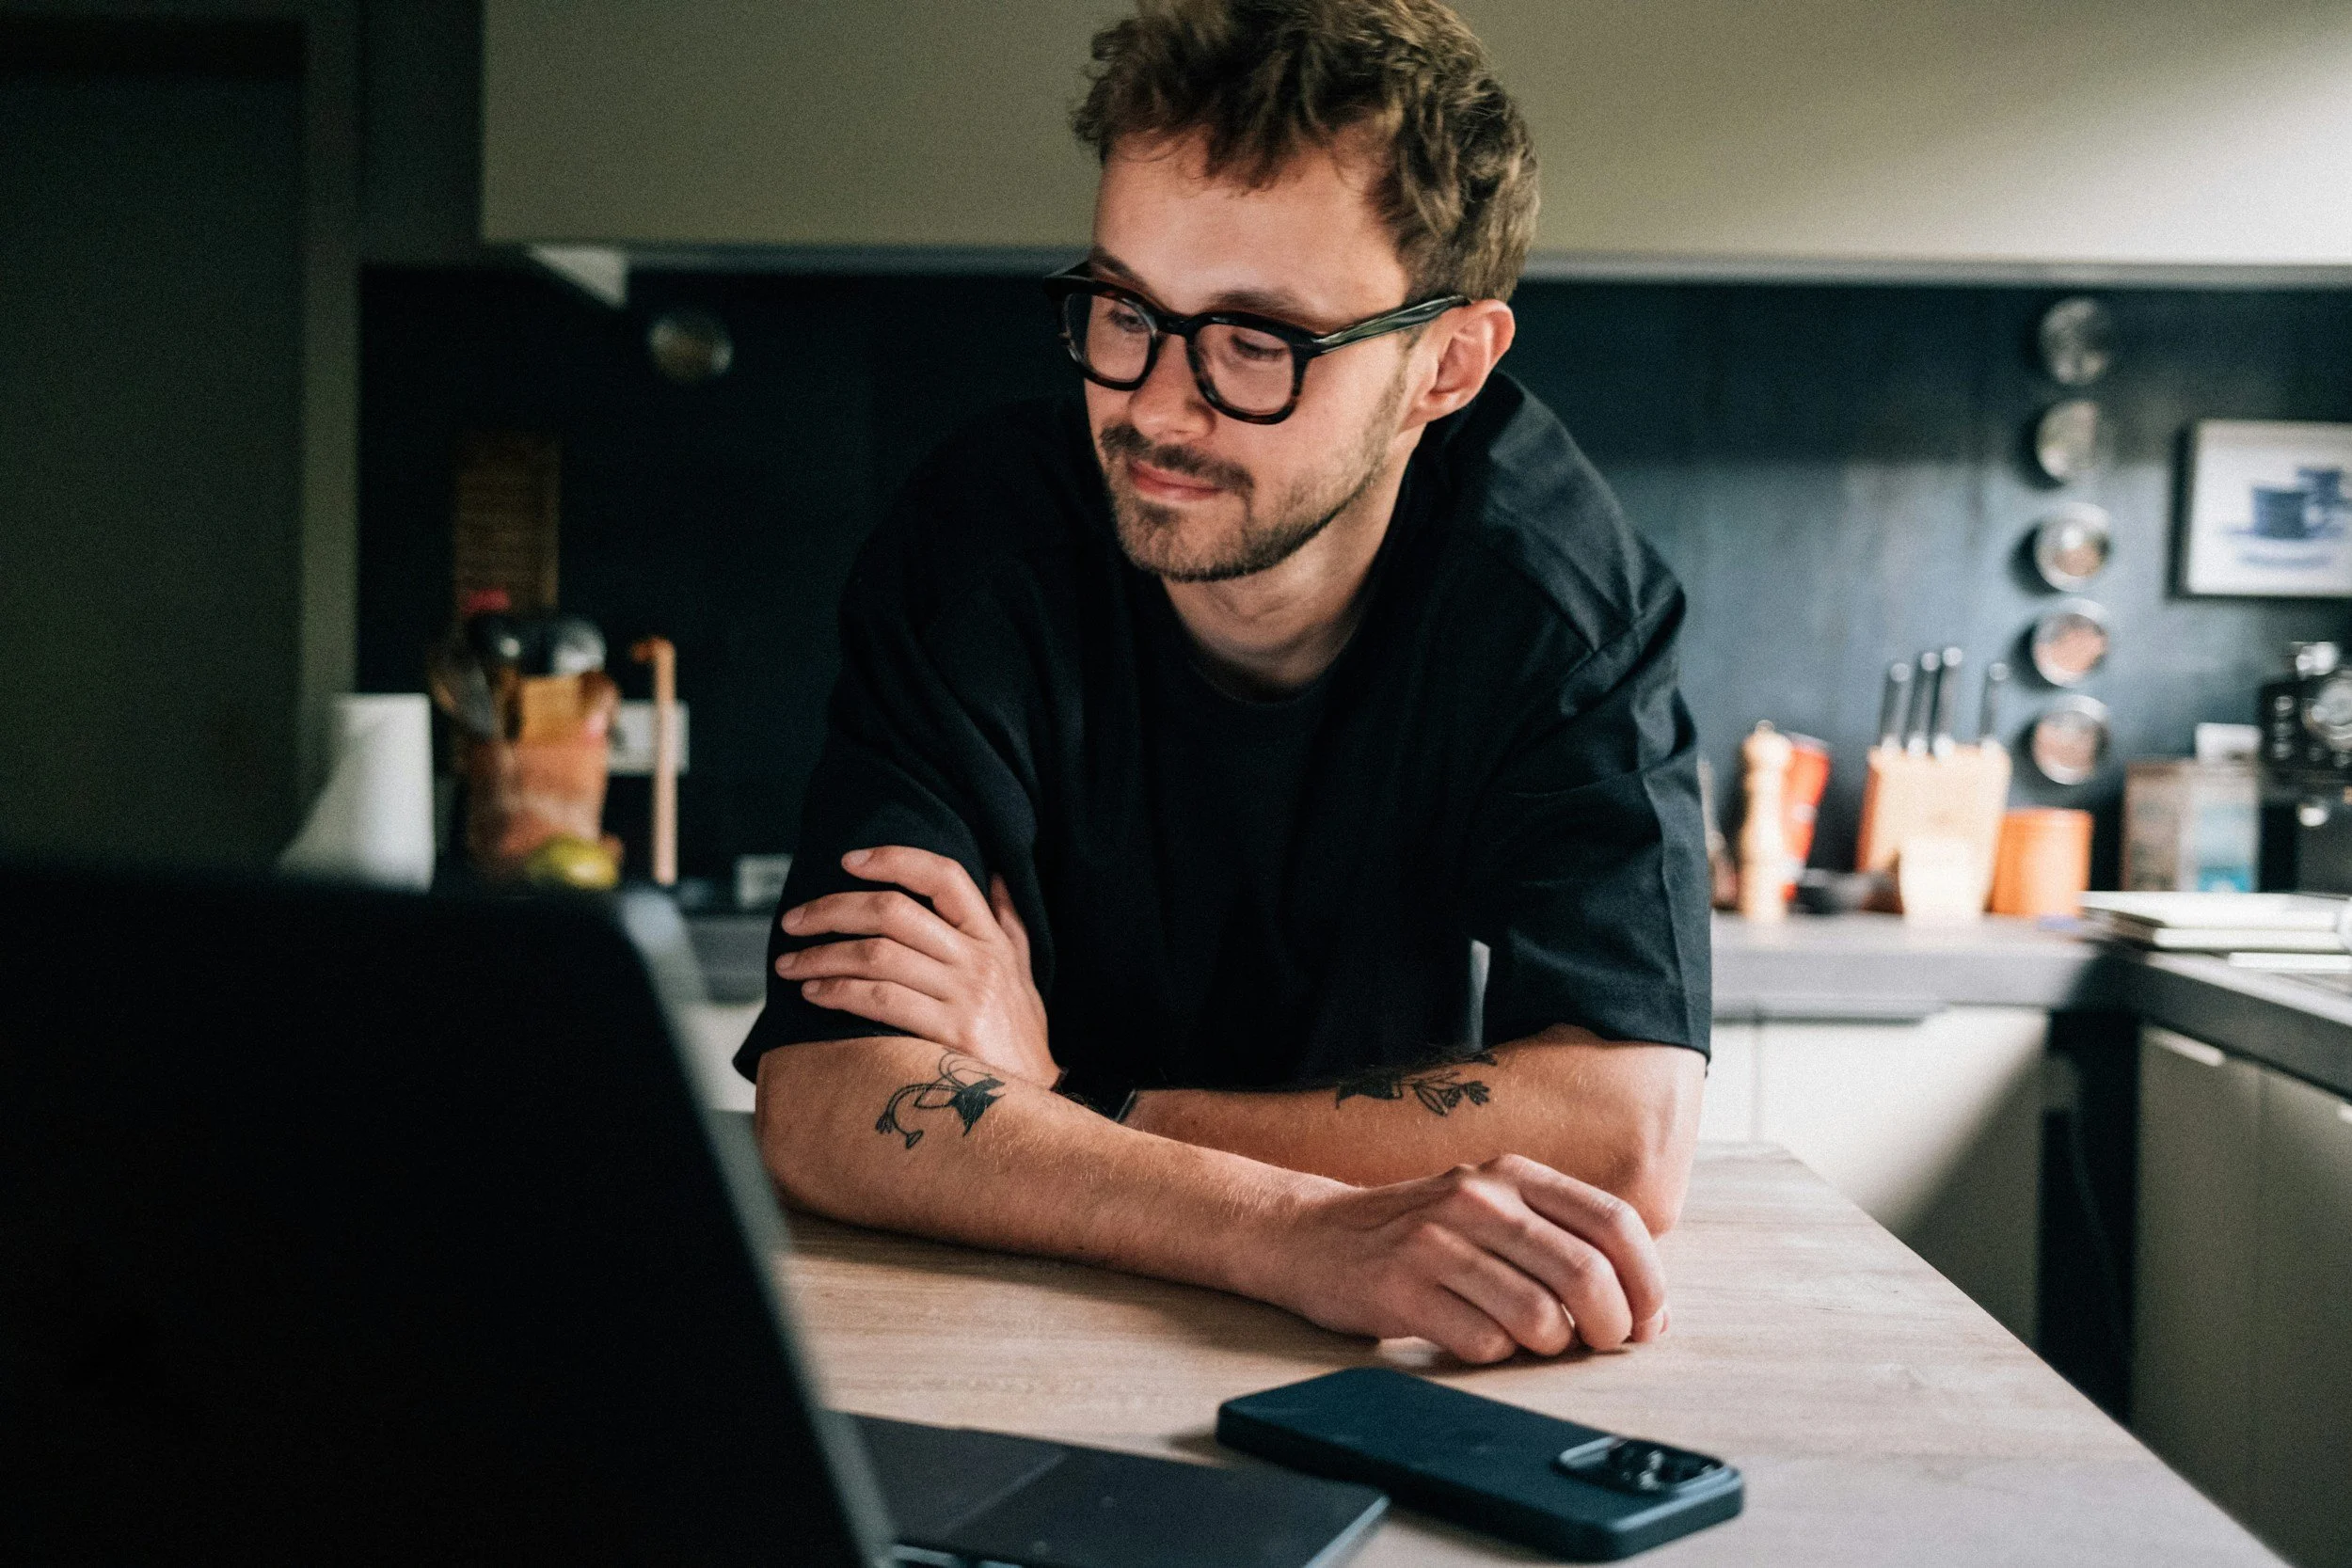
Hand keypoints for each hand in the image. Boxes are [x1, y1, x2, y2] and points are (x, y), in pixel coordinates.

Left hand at [776, 846, 1056, 1088]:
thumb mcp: (1023, 970)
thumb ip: (1007, 921)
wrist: (1039, 1099)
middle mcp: (978, 959)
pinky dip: (839, 992)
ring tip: (790, 964)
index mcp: (991, 937)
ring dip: (822, 956)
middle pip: (893, 912)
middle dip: (833, 909)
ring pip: (877, 956)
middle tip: (793, 921)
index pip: (943, 876)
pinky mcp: (950, 1034)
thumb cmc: (1020, 1034)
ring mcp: (965, 996)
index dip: (894, 860)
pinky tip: (815, 993)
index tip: (848, 861)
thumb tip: (993, 874)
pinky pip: (880, 1001)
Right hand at [1254, 1154, 1667, 1363]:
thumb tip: (1643, 1304)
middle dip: (1610, 1325)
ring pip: (1539, 1317)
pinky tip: (1475, 1337)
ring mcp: (1437, 1241)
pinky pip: (1483, 1343)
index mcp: (1512, 1174)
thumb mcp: (1488, 1206)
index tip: (1648, 1317)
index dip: (1647, 1279)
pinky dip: (1494, 1354)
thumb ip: (1558, 1236)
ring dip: (1550, 1346)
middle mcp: (1478, 1198)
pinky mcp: (1401, 1287)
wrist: (1311, 1235)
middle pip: (1586, 1274)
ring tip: (1532, 1340)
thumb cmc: (1416, 1231)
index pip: (1613, 1221)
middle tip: (1600, 1342)